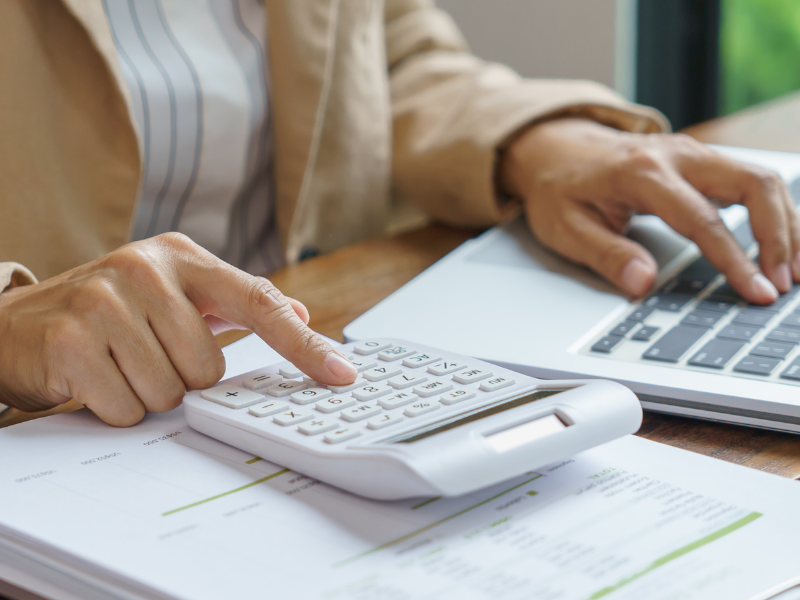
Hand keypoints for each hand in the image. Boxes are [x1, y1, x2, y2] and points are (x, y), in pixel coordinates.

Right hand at [0, 233, 356, 425]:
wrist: (14, 324)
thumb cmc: (104, 312)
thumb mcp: (168, 293)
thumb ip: (233, 303)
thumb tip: (298, 314)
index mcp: (180, 256)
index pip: (259, 302)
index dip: (305, 344)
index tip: (342, 374)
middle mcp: (145, 269)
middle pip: (210, 368)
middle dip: (180, 378)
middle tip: (143, 356)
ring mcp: (106, 301)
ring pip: (170, 392)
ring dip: (146, 394)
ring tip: (116, 364)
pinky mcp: (73, 340)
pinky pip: (127, 408)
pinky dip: (114, 407)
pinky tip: (92, 378)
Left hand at [499, 118, 799, 303]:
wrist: (554, 149)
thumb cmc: (559, 189)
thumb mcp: (565, 227)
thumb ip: (606, 254)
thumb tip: (643, 283)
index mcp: (641, 173)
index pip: (702, 219)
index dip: (735, 259)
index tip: (758, 292)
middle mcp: (676, 155)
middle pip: (753, 184)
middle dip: (780, 235)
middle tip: (786, 282)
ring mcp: (693, 153)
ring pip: (761, 178)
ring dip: (786, 224)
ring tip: (793, 270)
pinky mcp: (701, 161)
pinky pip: (751, 180)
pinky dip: (774, 212)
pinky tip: (781, 245)